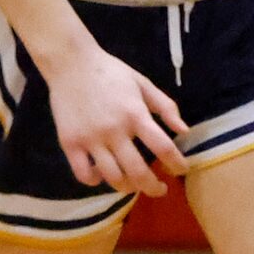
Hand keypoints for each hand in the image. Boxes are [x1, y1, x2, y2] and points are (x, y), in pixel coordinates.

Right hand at [46, 42, 189, 195]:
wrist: (70, 63)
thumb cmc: (110, 72)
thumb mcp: (143, 84)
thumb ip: (165, 107)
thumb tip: (184, 131)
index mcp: (135, 114)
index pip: (163, 148)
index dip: (177, 164)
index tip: (182, 170)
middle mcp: (114, 130)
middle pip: (138, 171)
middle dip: (153, 187)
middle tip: (160, 189)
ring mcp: (90, 139)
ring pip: (112, 177)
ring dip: (127, 187)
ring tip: (134, 185)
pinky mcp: (69, 143)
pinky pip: (83, 173)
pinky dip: (95, 181)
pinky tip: (102, 176)